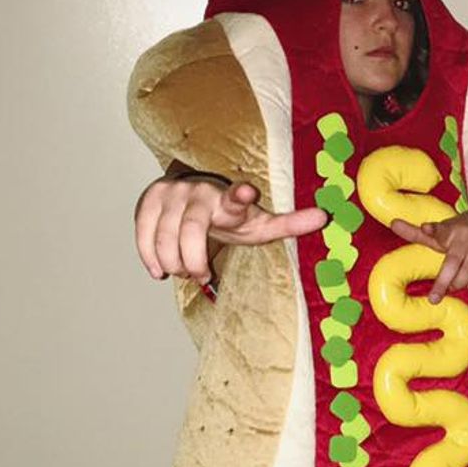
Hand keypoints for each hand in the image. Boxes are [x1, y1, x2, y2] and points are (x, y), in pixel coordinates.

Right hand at [135, 176, 326, 284]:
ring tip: (184, 270)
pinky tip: (160, 270)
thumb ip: (289, 223)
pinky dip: (150, 257)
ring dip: (174, 263)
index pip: (235, 197)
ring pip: (165, 238)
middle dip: (193, 262)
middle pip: (191, 231)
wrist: (195, 197)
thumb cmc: (232, 216)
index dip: (239, 195)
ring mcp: (171, 194)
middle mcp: (199, 192)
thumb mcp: (260, 223)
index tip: (246, 191)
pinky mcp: (148, 200)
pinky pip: (142, 235)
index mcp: (229, 200)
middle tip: (201, 275)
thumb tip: (324, 217)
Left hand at [389, 207, 467, 302]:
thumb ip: (416, 233)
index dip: (432, 229)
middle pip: (452, 262)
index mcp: (448, 229)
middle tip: (433, 300)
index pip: (440, 230)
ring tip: (452, 288)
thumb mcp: (440, 231)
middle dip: (442, 282)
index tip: (425, 227)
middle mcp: (464, 235)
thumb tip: (392, 223)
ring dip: (459, 283)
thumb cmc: (458, 231)